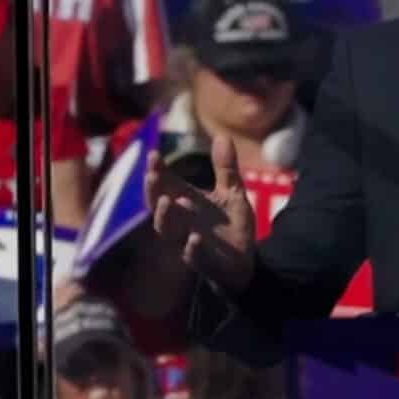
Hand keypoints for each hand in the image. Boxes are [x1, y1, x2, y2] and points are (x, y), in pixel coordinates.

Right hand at [151, 131, 257, 295]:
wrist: (245, 262)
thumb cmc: (231, 226)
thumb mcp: (232, 193)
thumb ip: (226, 168)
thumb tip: (223, 136)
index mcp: (186, 202)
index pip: (165, 184)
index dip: (157, 170)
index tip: (153, 154)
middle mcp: (181, 222)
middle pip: (158, 206)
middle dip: (153, 191)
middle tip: (152, 175)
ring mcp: (188, 242)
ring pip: (169, 231)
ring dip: (166, 217)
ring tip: (167, 201)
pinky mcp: (204, 262)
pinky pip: (194, 257)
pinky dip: (192, 248)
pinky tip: (194, 238)